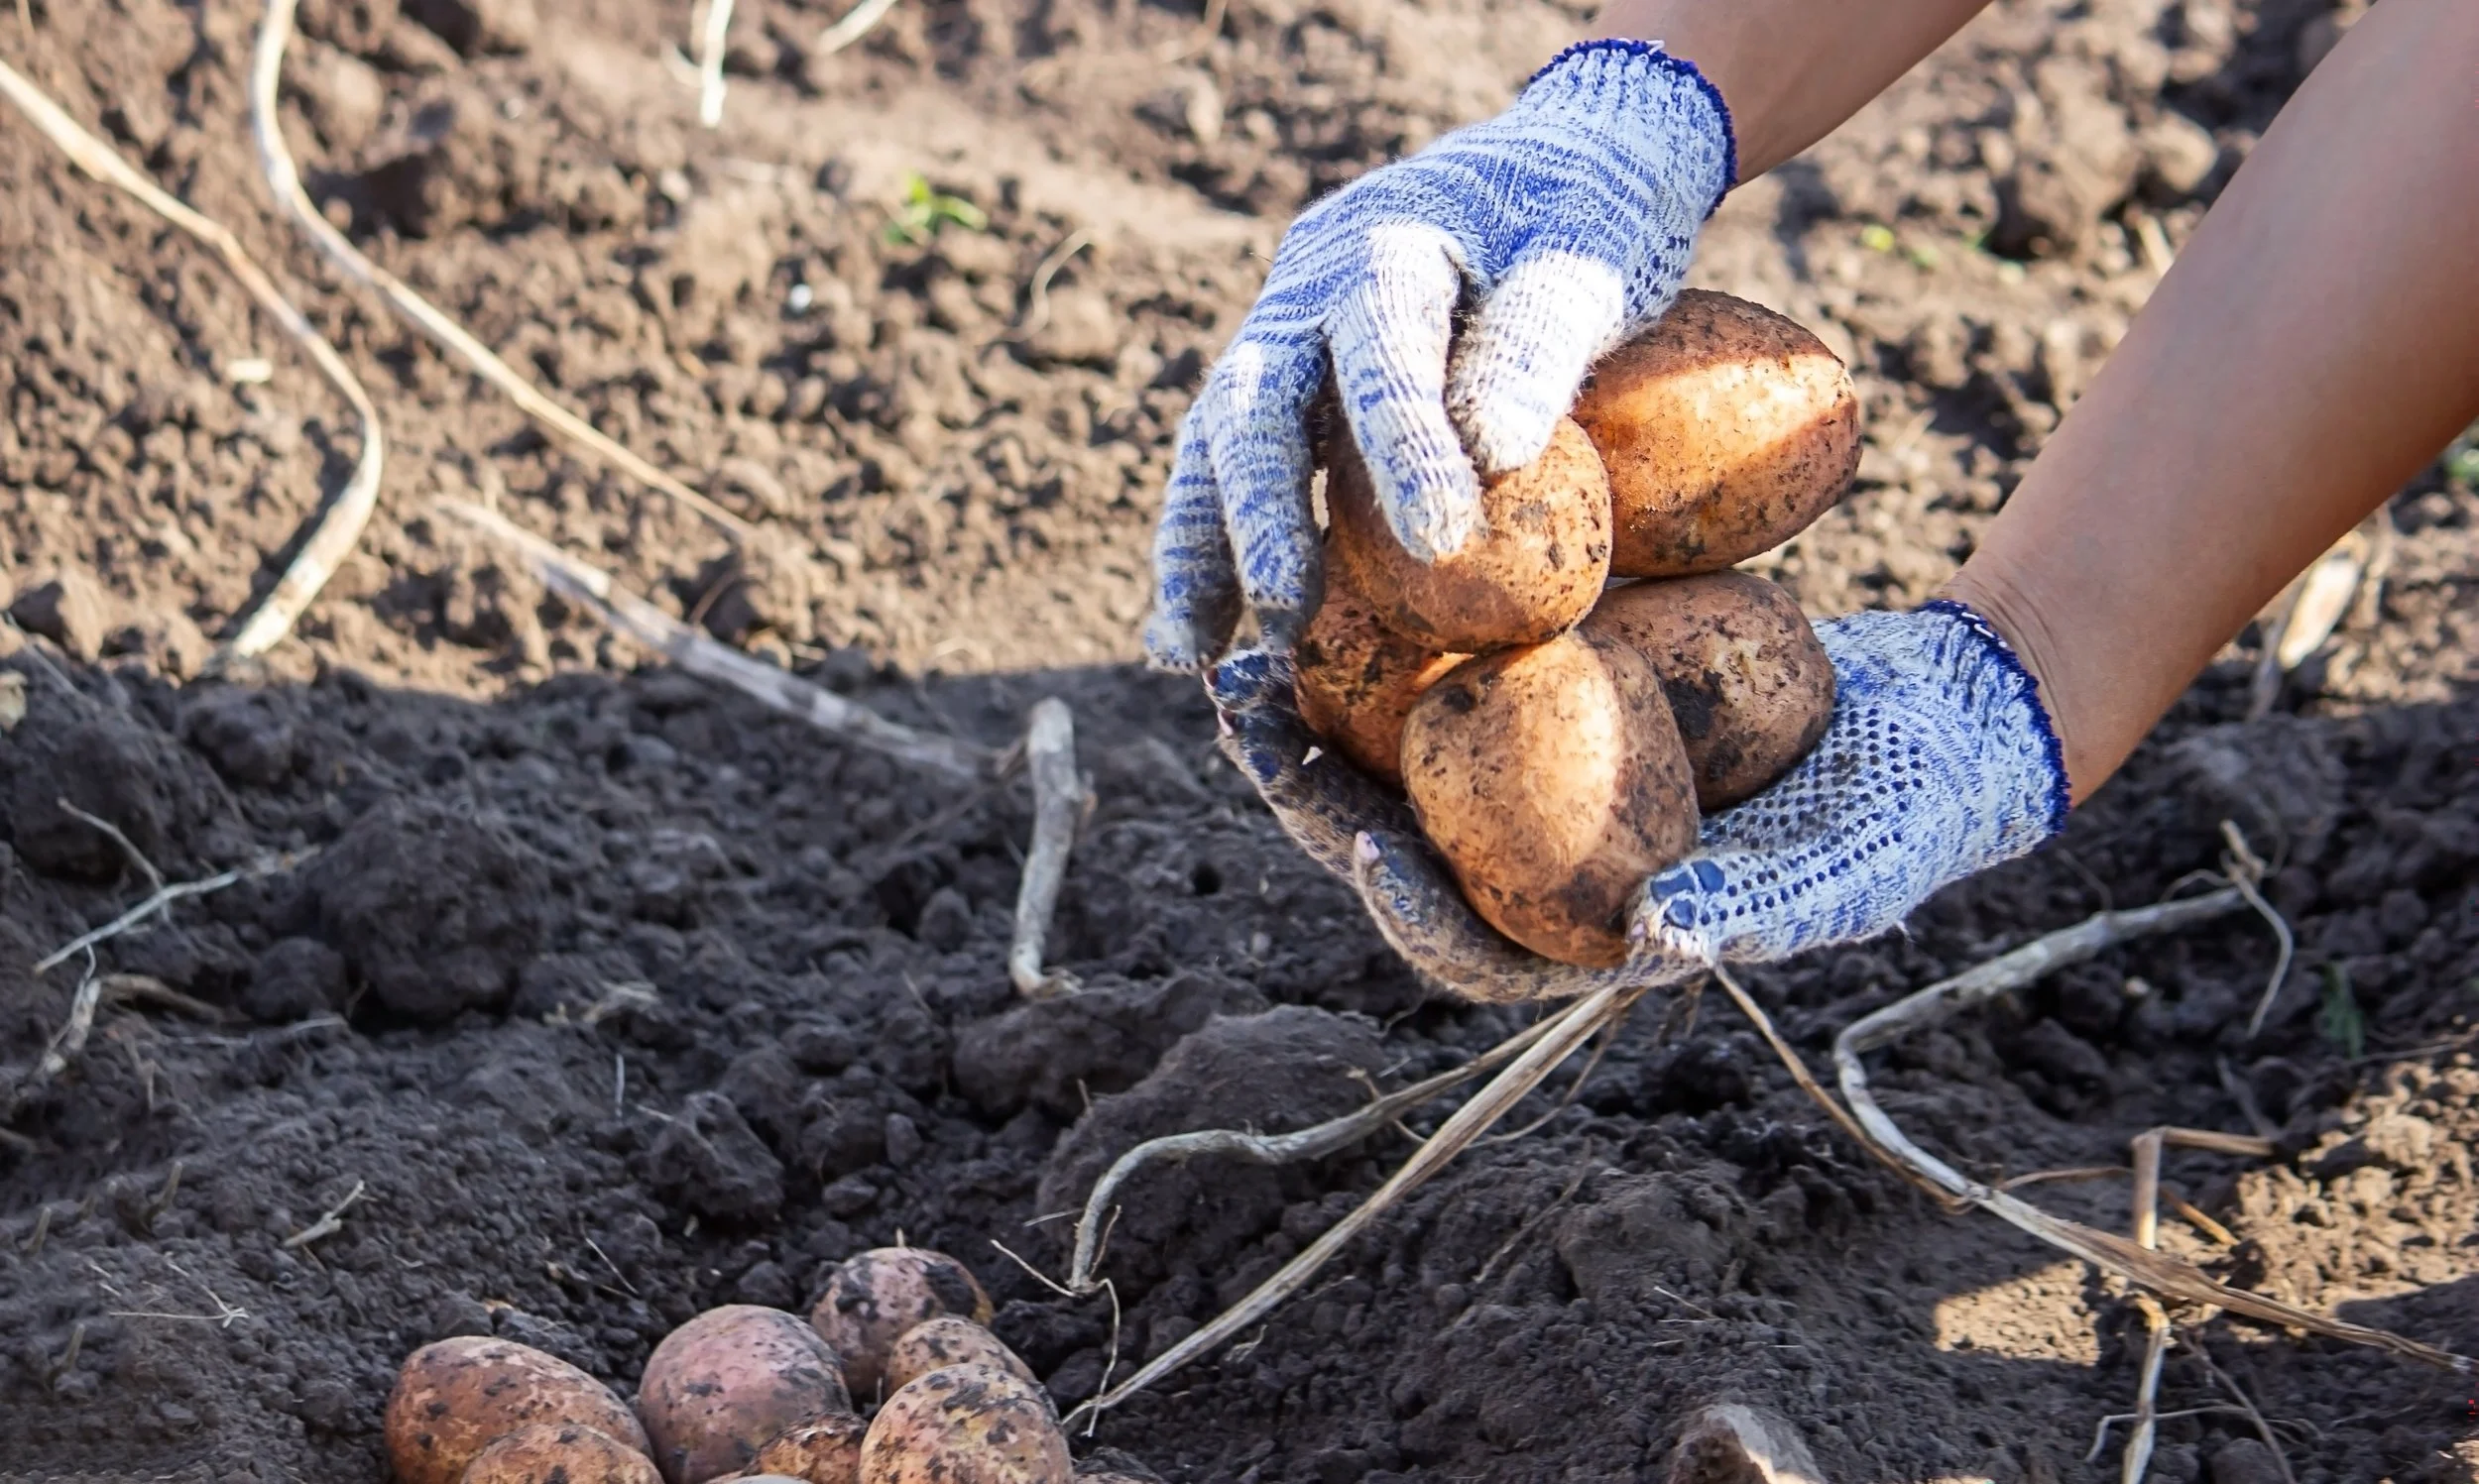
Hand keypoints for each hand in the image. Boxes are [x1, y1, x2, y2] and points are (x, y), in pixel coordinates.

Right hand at [1147, 40, 1735, 670]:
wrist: (1554, 167)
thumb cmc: (1588, 220)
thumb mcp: (1590, 262)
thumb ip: (1539, 343)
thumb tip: (1491, 451)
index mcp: (1389, 243)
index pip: (1383, 350)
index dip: (1404, 446)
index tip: (1441, 544)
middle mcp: (1307, 290)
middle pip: (1256, 401)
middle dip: (1261, 512)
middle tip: (1284, 612)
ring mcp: (1282, 338)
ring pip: (1217, 442)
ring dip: (1199, 546)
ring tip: (1189, 651)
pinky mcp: (1284, 388)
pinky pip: (1226, 471)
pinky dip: (1208, 548)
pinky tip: (1195, 640)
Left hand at [1209, 600, 2069, 998]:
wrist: (1941, 717)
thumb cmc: (1907, 814)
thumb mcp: (1851, 862)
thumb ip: (1765, 906)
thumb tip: (1652, 938)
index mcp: (1596, 934)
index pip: (1476, 949)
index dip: (1409, 909)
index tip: (1357, 842)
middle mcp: (1546, 864)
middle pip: (1402, 846)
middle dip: (1309, 795)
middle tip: (1239, 720)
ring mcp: (1542, 781)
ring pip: (1401, 761)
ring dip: (1313, 714)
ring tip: (1245, 648)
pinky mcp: (1553, 701)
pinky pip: (1452, 674)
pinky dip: (1394, 631)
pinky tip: (1342, 561)